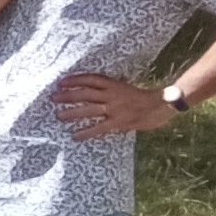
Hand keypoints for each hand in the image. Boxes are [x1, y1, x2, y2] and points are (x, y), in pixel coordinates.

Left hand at [51, 70, 176, 137]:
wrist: (163, 105)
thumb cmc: (144, 98)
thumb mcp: (125, 88)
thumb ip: (110, 89)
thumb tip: (92, 89)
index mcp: (114, 85)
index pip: (91, 79)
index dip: (75, 80)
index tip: (61, 82)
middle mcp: (112, 95)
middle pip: (85, 94)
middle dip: (68, 95)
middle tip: (52, 98)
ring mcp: (115, 109)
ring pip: (89, 109)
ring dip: (72, 113)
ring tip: (58, 115)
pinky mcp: (119, 122)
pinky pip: (99, 127)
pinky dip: (86, 132)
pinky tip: (74, 135)